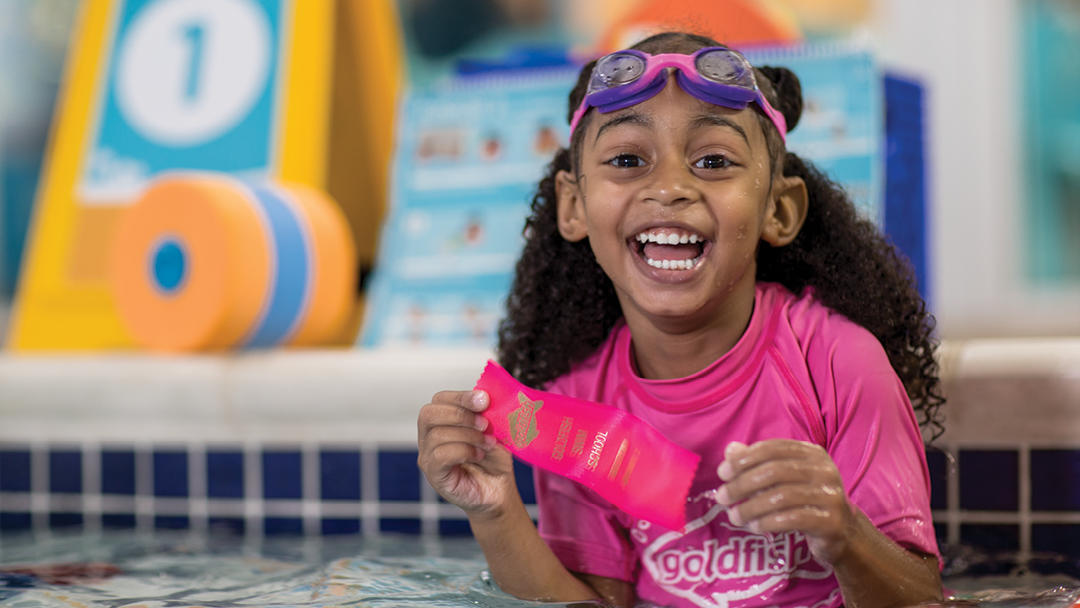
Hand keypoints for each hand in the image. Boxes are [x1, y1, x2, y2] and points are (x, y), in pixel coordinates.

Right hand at [417, 390, 516, 518]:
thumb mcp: (493, 430)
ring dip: (468, 435)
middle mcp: (428, 438)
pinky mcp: (434, 475)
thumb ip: (486, 413)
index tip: (484, 400)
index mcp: (441, 421)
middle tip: (484, 423)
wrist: (499, 490)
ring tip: (488, 443)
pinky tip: (479, 455)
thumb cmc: (494, 459)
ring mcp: (428, 457)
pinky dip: (464, 451)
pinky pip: (441, 456)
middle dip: (460, 414)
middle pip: (428, 414)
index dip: (461, 396)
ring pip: (437, 435)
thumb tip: (484, 396)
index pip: (439, 399)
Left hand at [713, 440, 855, 563]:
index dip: (745, 459)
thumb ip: (758, 462)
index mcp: (811, 453)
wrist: (842, 532)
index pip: (773, 448)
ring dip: (751, 507)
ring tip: (734, 517)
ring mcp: (830, 495)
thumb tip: (731, 450)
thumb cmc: (806, 500)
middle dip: (742, 484)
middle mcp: (824, 470)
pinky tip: (754, 527)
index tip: (722, 473)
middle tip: (722, 497)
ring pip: (782, 496)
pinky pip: (793, 519)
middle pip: (775, 471)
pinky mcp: (831, 521)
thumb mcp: (784, 478)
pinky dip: (768, 522)